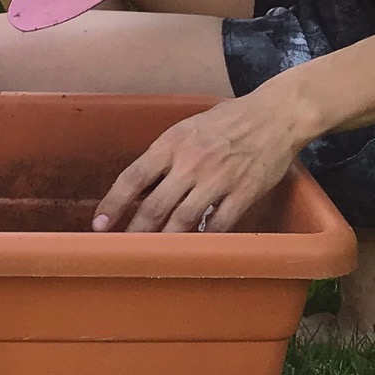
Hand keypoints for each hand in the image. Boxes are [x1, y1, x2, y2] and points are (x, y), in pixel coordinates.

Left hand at [91, 87, 310, 232]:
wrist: (274, 116)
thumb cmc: (226, 122)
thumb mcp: (186, 129)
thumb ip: (164, 157)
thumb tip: (140, 190)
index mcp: (172, 143)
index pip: (133, 177)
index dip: (113, 203)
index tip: (99, 224)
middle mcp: (191, 163)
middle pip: (155, 206)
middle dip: (134, 232)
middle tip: (119, 251)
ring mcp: (218, 180)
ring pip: (183, 220)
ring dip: (164, 242)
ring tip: (150, 258)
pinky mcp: (243, 194)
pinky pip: (218, 225)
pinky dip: (203, 241)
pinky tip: (193, 251)